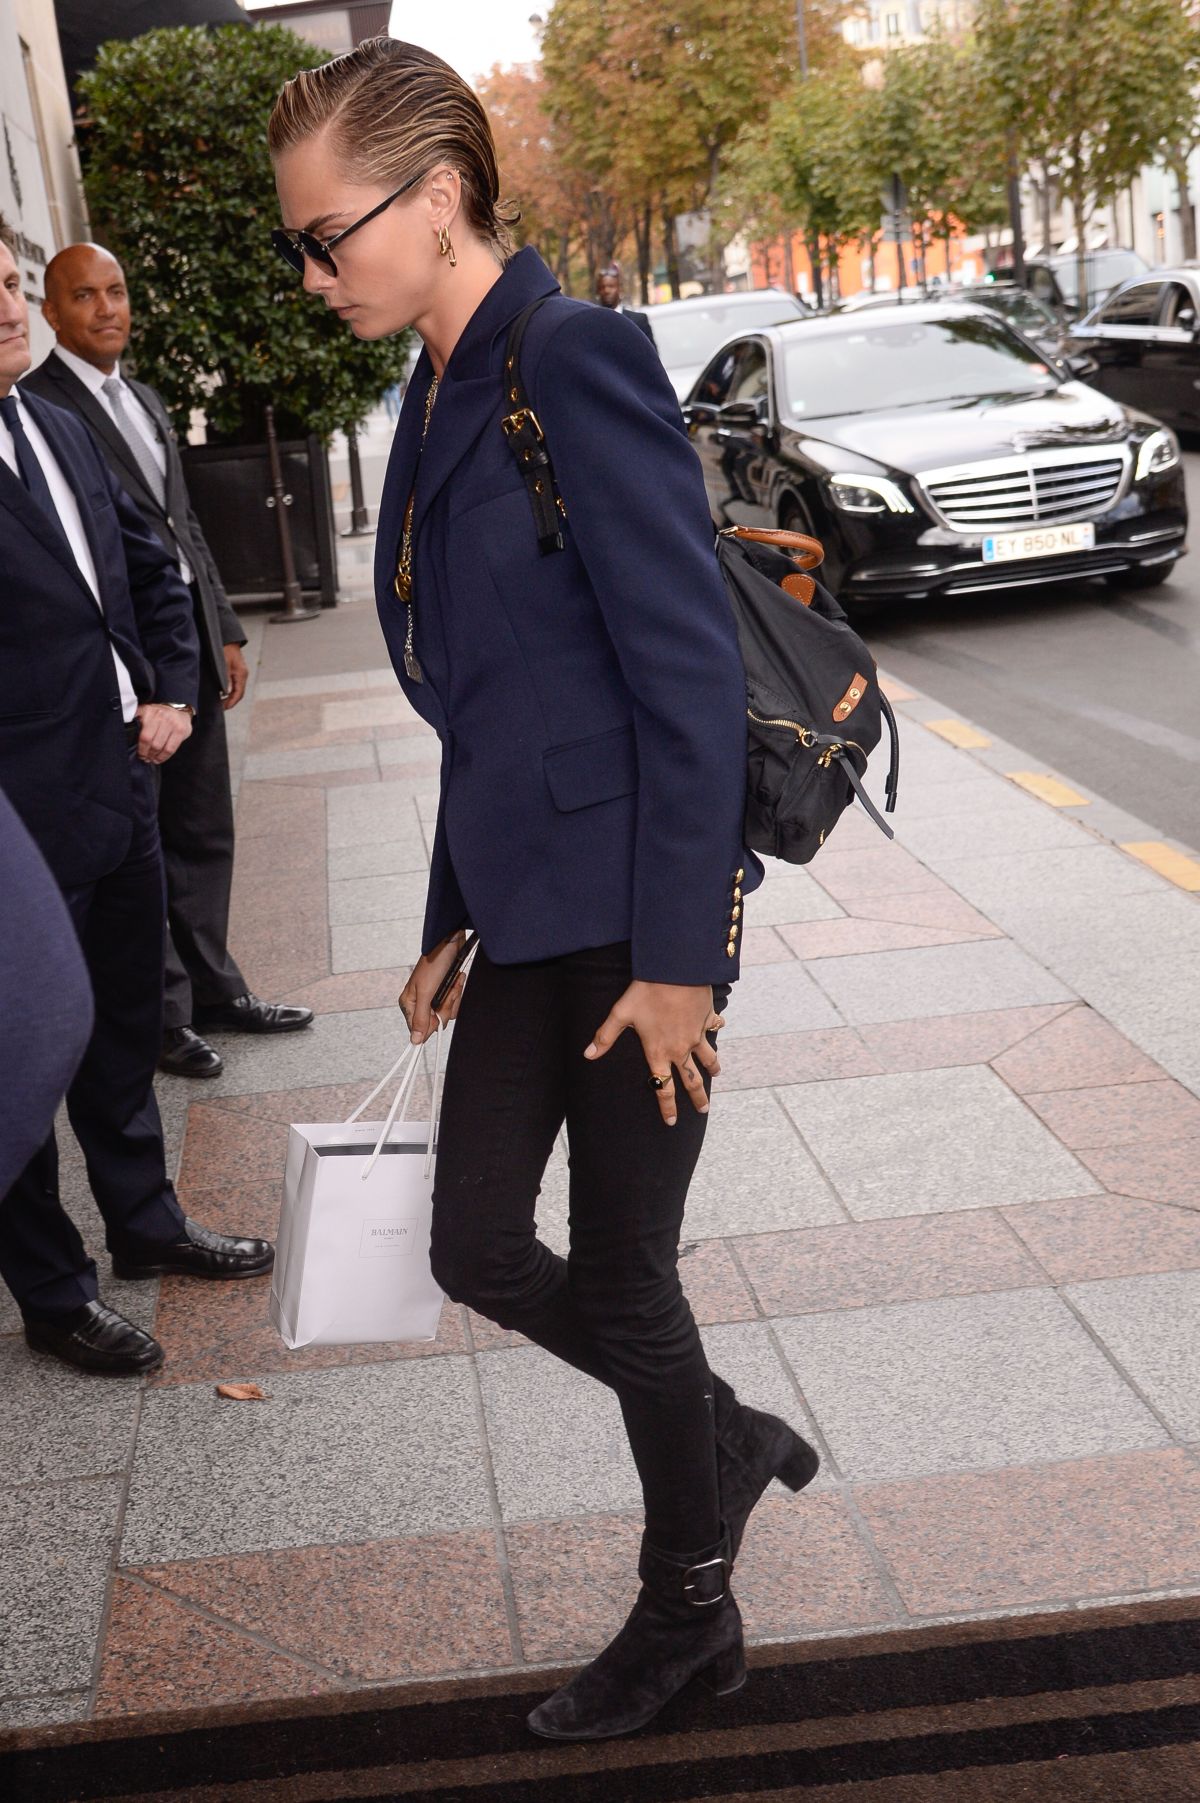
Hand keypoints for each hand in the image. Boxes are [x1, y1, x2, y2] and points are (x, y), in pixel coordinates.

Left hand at [136, 702, 191, 764]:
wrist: (179, 711)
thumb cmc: (160, 716)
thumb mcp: (145, 713)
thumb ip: (135, 720)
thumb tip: (124, 732)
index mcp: (148, 711)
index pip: (143, 735)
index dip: (140, 748)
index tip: (139, 754)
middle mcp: (160, 716)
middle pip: (151, 741)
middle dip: (146, 753)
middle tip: (145, 758)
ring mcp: (171, 723)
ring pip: (160, 746)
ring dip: (155, 756)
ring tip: (152, 759)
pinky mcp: (180, 731)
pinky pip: (170, 749)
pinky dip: (164, 757)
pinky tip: (159, 758)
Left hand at [222, 644, 247, 709]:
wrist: (227, 639)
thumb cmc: (224, 649)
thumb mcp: (223, 664)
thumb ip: (225, 678)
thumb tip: (225, 692)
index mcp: (241, 674)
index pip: (239, 693)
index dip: (232, 702)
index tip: (224, 708)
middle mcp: (243, 675)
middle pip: (239, 693)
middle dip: (231, 702)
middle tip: (221, 708)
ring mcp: (241, 674)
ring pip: (237, 690)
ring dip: (230, 697)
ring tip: (220, 703)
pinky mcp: (236, 672)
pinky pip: (235, 685)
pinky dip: (229, 691)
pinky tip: (222, 694)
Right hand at [398, 931, 467, 1044]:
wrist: (451, 943)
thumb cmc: (435, 963)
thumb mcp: (426, 993)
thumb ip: (421, 1017)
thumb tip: (415, 1041)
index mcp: (409, 1003)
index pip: (418, 1028)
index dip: (431, 1024)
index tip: (437, 1012)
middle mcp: (420, 1002)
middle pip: (436, 1021)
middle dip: (446, 1005)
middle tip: (446, 991)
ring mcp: (434, 997)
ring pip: (448, 1012)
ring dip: (454, 997)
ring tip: (453, 982)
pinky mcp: (446, 992)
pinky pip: (455, 1003)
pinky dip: (459, 991)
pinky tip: (457, 980)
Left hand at [585, 980, 719, 1126]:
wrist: (676, 970)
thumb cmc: (646, 992)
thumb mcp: (621, 1013)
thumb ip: (606, 1036)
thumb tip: (588, 1055)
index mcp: (659, 1052)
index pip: (662, 1088)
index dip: (667, 1107)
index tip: (671, 1121)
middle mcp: (680, 1048)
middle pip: (691, 1080)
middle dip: (697, 1097)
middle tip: (703, 1110)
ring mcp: (696, 1034)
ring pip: (707, 1058)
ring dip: (712, 1068)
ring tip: (715, 1075)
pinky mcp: (706, 1018)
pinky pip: (714, 1027)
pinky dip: (717, 1028)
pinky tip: (720, 1026)